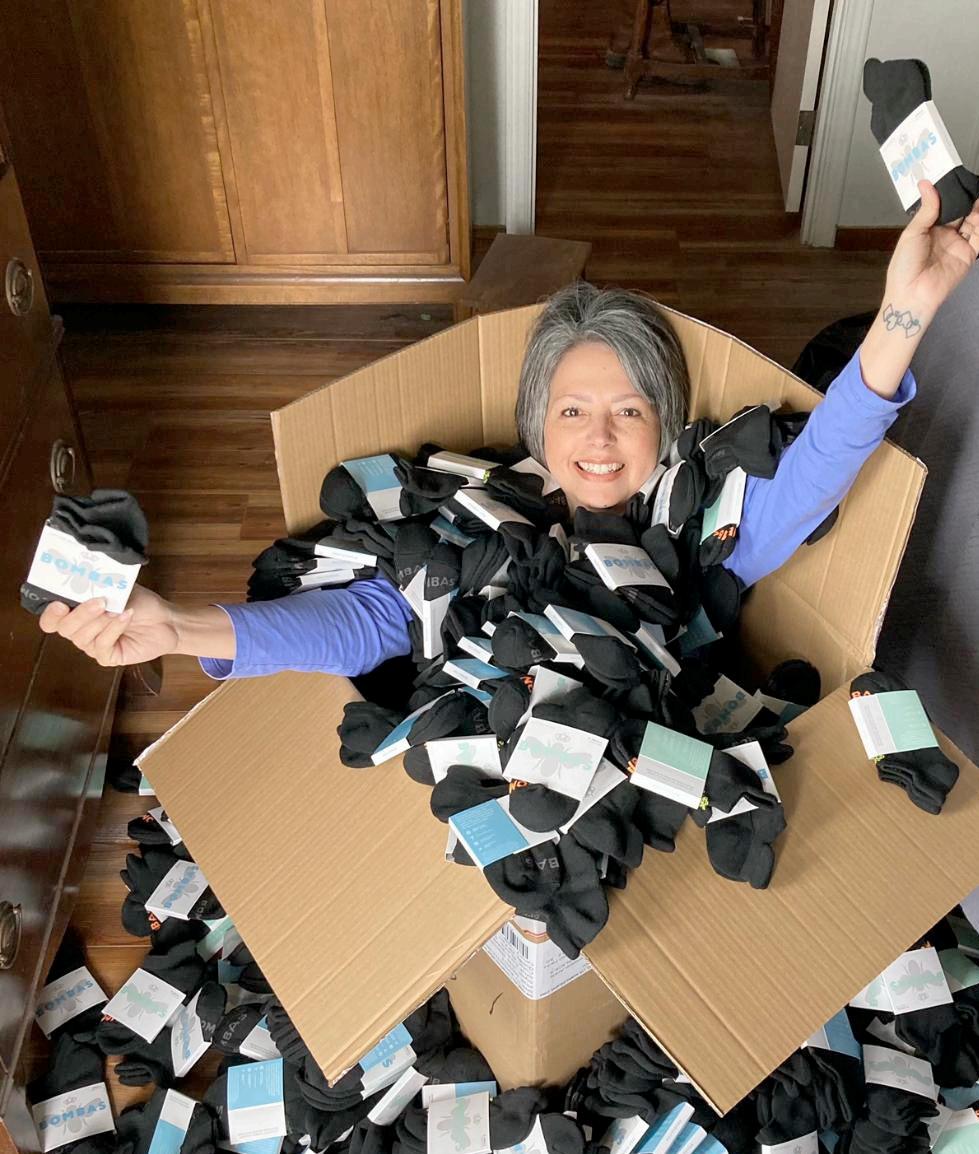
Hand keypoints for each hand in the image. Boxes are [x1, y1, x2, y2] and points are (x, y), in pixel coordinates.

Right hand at [39, 585, 178, 666]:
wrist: (167, 620)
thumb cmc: (141, 603)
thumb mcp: (118, 589)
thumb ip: (98, 587)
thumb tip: (84, 582)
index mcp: (77, 612)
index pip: (51, 619)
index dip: (51, 614)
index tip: (60, 603)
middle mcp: (81, 630)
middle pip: (64, 628)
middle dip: (80, 614)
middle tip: (99, 602)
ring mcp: (93, 645)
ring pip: (81, 637)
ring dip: (100, 621)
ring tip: (117, 609)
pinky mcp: (107, 657)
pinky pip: (101, 645)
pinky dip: (114, 629)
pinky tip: (126, 617)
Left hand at [884, 179, 978, 325]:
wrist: (911, 294)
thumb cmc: (904, 267)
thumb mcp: (912, 234)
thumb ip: (926, 210)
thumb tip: (926, 184)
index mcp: (928, 230)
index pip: (944, 207)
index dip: (951, 195)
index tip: (957, 179)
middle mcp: (945, 236)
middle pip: (961, 212)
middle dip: (967, 199)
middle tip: (972, 184)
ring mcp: (958, 245)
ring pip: (974, 222)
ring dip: (977, 209)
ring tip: (978, 195)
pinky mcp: (968, 255)